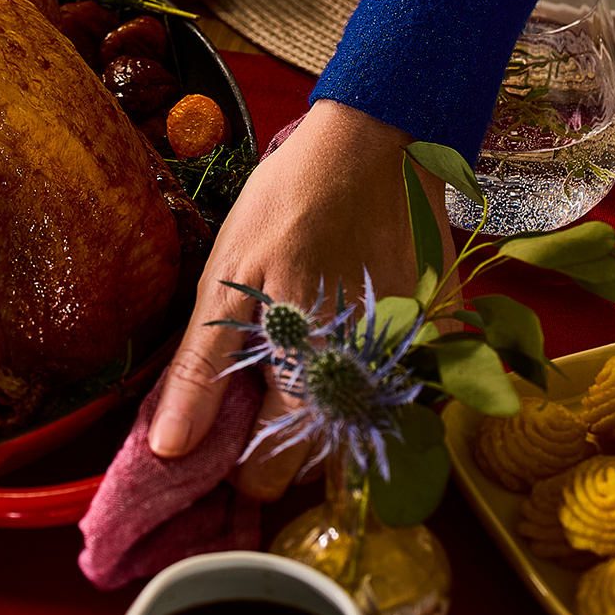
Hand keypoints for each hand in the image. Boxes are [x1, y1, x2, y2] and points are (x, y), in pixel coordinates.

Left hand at [149, 100, 453, 498]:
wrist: (374, 144)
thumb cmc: (287, 204)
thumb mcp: (223, 282)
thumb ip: (200, 371)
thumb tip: (169, 449)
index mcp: (307, 368)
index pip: (273, 470)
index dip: (242, 466)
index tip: (224, 445)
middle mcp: (370, 378)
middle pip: (324, 459)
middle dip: (285, 445)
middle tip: (257, 397)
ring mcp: (415, 362)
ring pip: (364, 428)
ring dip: (329, 415)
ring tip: (300, 362)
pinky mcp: (445, 339)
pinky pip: (404, 389)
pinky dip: (371, 380)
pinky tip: (346, 341)